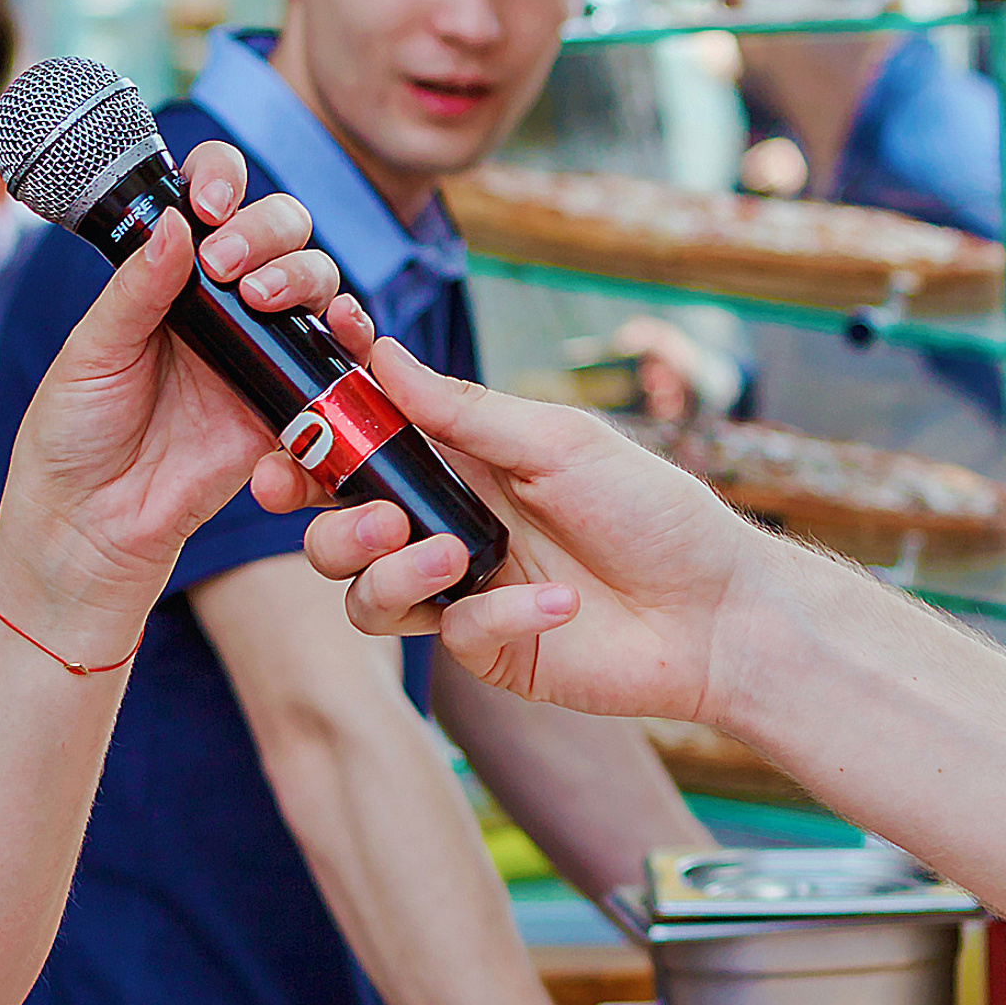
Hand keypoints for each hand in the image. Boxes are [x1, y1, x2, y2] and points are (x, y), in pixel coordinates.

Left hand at [0, 140, 367, 628]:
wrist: (91, 528)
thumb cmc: (74, 437)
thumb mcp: (91, 352)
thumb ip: (137, 289)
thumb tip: (175, 224)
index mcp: (168, 276)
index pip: (212, 199)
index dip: (222, 181)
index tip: (206, 205)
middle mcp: (222, 304)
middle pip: (280, 228)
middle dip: (266, 229)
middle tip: (227, 265)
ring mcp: (259, 351)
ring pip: (314, 279)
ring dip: (301, 272)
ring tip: (262, 298)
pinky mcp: (288, 403)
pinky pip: (338, 358)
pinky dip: (353, 332)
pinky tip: (340, 325)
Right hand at [255, 339, 765, 722]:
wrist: (718, 611)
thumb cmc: (653, 512)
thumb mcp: (559, 441)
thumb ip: (463, 409)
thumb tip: (382, 354)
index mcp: (461, 462)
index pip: (361, 449)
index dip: (311, 445)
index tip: (287, 442)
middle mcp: (448, 525)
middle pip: (335, 530)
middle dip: (332, 524)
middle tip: (377, 517)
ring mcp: (462, 593)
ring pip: (364, 593)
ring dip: (393, 572)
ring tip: (457, 559)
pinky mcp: (487, 650)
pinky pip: (448, 635)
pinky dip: (497, 615)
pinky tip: (557, 605)